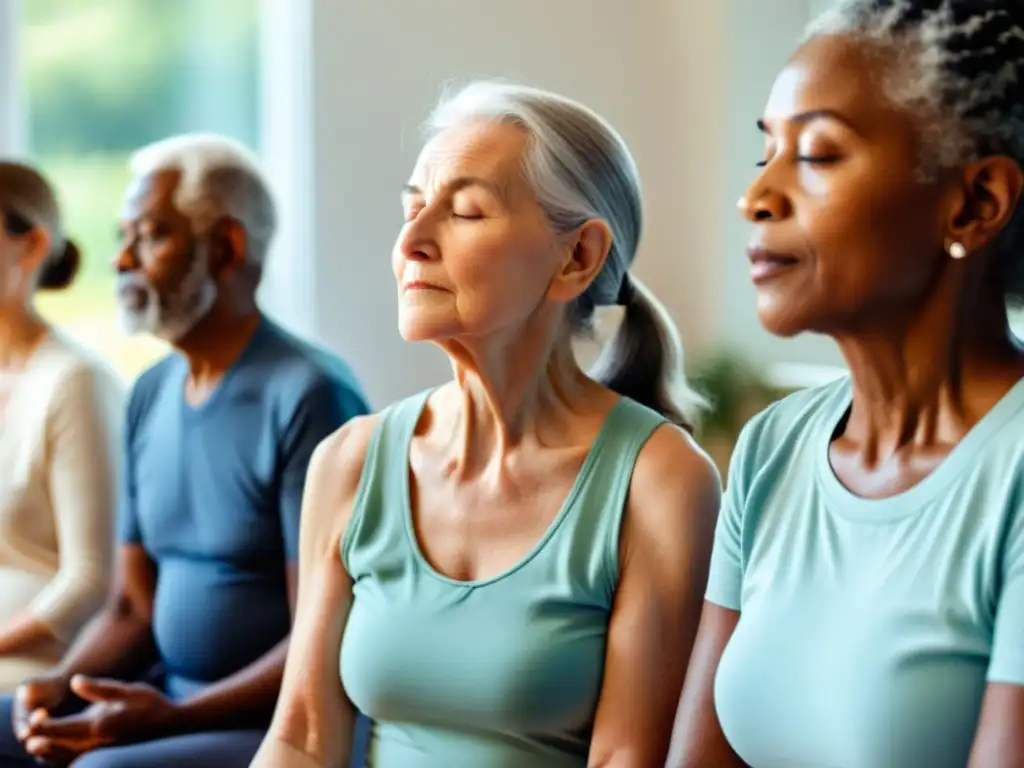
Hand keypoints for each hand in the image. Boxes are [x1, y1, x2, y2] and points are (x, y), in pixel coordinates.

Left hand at [22, 676, 178, 762]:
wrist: (172, 725)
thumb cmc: (151, 703)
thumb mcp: (127, 689)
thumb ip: (99, 687)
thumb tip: (74, 682)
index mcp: (100, 725)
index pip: (61, 729)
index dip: (43, 725)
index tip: (34, 717)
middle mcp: (97, 744)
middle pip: (57, 748)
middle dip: (40, 739)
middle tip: (29, 730)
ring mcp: (101, 752)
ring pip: (64, 759)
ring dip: (48, 752)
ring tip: (37, 742)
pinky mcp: (105, 755)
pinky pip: (75, 762)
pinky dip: (62, 758)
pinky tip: (59, 748)